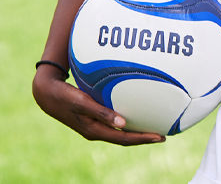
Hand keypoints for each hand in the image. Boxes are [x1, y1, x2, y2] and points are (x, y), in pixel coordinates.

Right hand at [33, 64, 165, 145]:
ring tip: (152, 126)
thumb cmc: (65, 96)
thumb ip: (101, 112)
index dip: (142, 139)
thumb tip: (123, 123)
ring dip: (136, 131)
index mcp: (94, 130)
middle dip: (143, 138)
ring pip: (119, 132)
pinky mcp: (92, 119)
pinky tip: (134, 114)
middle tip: (162, 134)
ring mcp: (93, 126)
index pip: (123, 138)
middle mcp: (95, 131)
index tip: (159, 136)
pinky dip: (126, 122)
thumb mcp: (82, 103)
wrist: (47, 93)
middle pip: (124, 138)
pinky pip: (114, 124)